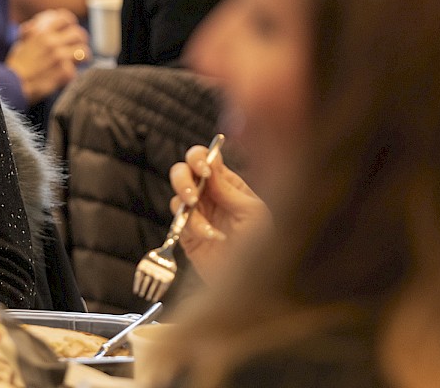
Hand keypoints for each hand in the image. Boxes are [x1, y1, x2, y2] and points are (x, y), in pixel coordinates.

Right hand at [6, 9, 89, 103]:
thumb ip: (33, 31)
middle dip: (79, 40)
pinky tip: (63, 77)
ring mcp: (60, 57)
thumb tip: (37, 24)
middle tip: (76, 47)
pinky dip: (70, 75)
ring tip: (78, 61)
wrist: (13, 85)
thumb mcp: (22, 41)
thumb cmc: (16, 65)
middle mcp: (52, 42)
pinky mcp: (64, 73)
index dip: (70, 23)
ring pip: (84, 51)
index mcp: (42, 32)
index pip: (65, 18)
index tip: (69, 29)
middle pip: (79, 34)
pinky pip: (75, 71)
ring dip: (81, 57)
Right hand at [167, 143, 271, 284]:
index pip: (207, 159)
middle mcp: (210, 196)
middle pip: (183, 171)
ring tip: (205, 225)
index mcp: (229, 185)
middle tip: (194, 195)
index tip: (203, 170)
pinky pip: (178, 221)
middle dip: (183, 179)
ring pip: (177, 195)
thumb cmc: (262, 247)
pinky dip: (191, 227)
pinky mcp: (187, 233)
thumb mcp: (253, 214)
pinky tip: (210, 237)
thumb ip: (229, 190)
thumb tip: (210, 166)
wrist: (252, 281)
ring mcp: (197, 214)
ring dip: (187, 206)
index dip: (199, 158)